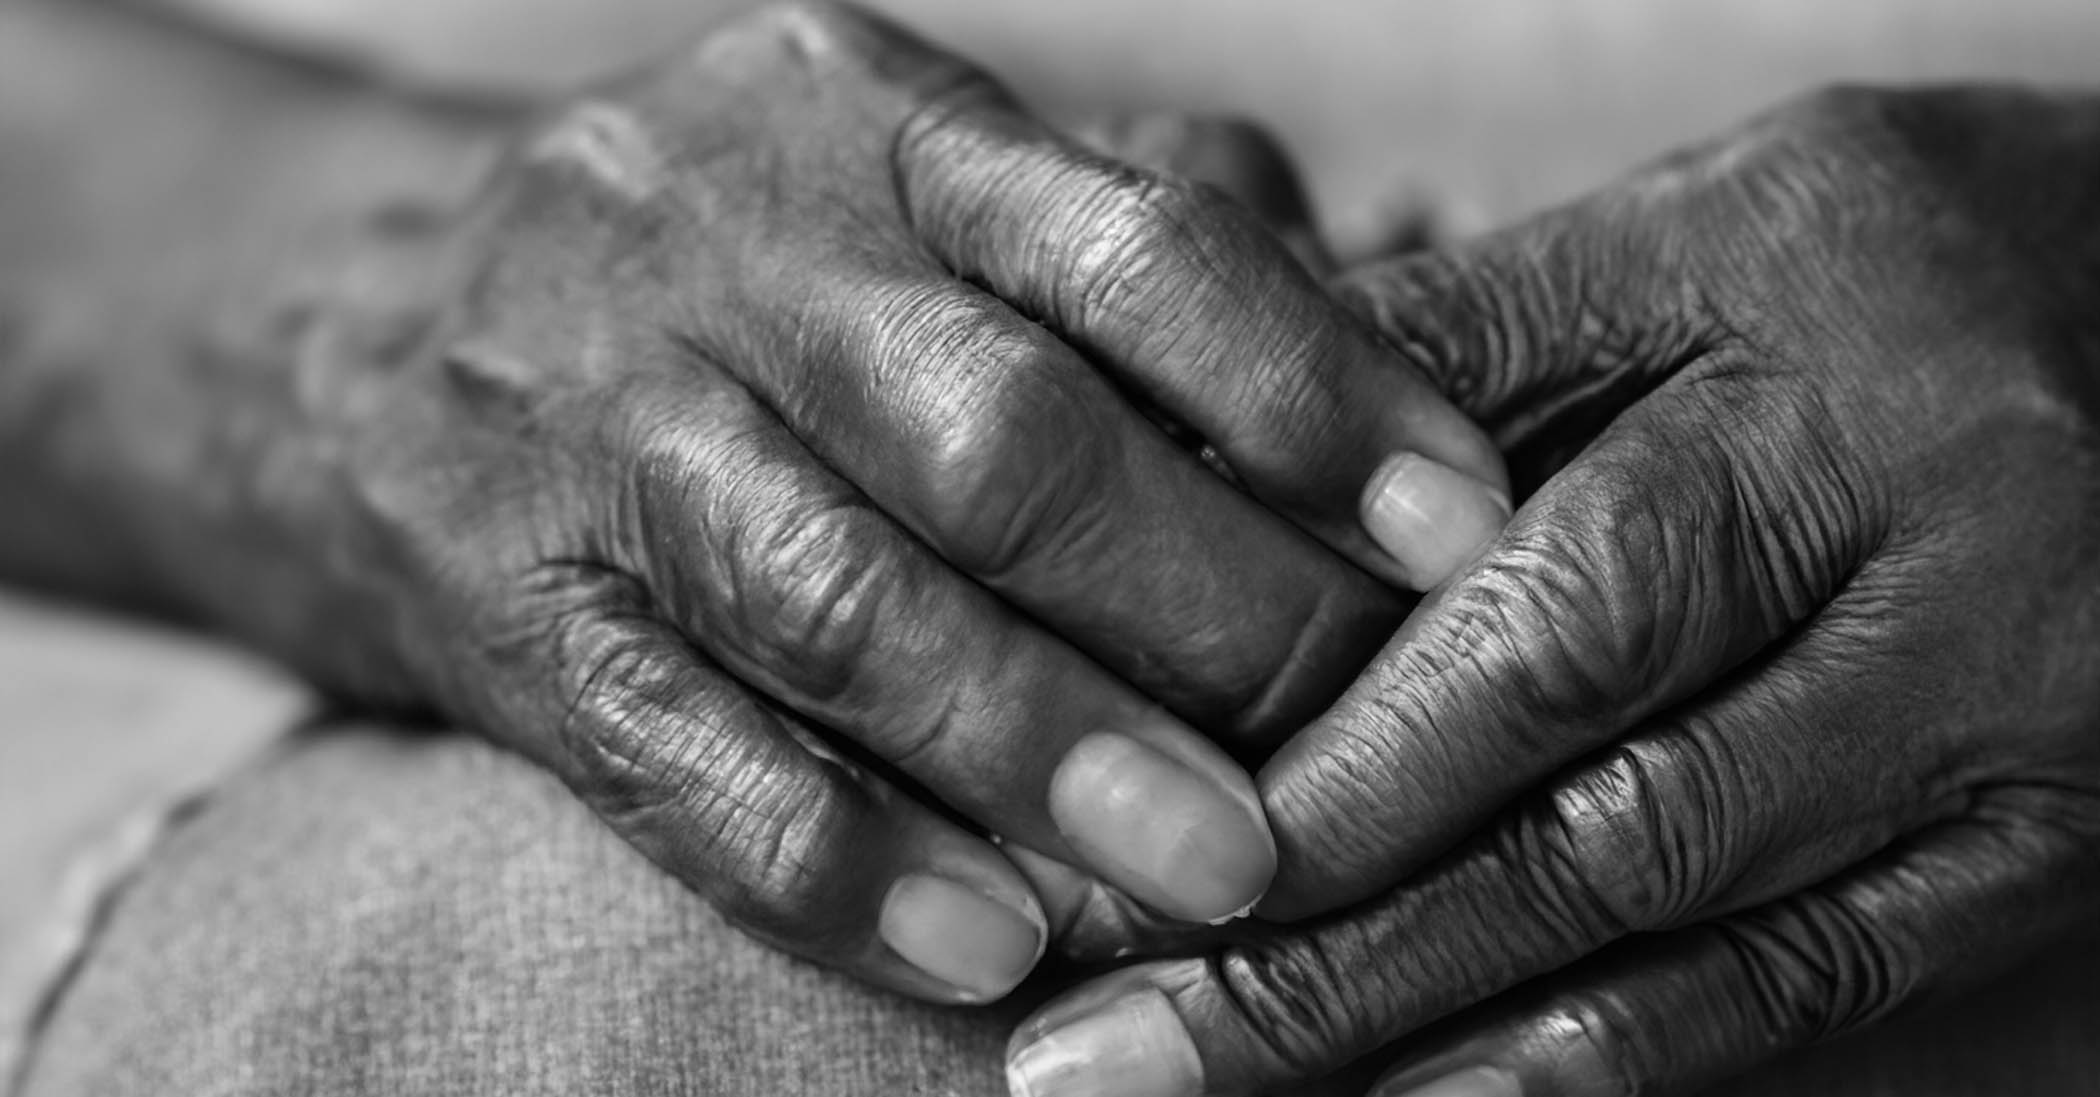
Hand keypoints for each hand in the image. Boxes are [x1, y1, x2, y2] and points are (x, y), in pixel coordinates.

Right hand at [218, 3, 1506, 1003]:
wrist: (343, 324)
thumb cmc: (722, 269)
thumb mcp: (896, 181)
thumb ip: (1117, 232)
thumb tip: (1386, 332)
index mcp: (864, 122)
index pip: (1127, 236)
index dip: (1310, 387)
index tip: (1461, 528)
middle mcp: (717, 245)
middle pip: (1000, 433)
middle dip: (1207, 606)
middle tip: (1361, 748)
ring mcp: (581, 420)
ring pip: (841, 595)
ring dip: (1047, 748)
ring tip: (1224, 876)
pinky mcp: (480, 594)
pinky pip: (665, 745)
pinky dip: (836, 858)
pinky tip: (988, 949)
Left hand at [1001, 85, 2099, 1095]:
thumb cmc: (1850, 266)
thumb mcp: (1655, 250)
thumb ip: (1433, 360)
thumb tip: (1177, 470)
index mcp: (1818, 392)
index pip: (1553, 609)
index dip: (1336, 761)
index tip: (1130, 856)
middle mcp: (1937, 580)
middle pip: (1601, 799)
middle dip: (1324, 940)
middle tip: (1099, 1046)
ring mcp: (2001, 740)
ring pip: (1674, 924)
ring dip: (1409, 1029)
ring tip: (1188, 1090)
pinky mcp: (2029, 854)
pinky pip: (1797, 991)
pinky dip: (1587, 1070)